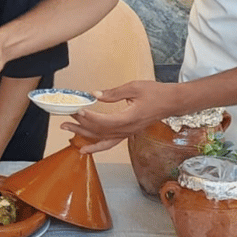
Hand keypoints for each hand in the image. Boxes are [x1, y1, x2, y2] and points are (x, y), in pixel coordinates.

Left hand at [60, 80, 176, 152]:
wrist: (172, 102)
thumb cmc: (156, 93)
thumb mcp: (135, 87)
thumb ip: (114, 93)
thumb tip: (95, 94)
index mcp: (130, 118)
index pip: (106, 121)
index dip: (91, 117)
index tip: (79, 110)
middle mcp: (127, 129)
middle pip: (99, 131)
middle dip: (80, 124)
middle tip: (65, 117)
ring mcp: (127, 133)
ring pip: (101, 138)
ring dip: (82, 135)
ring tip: (65, 129)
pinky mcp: (126, 133)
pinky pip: (109, 143)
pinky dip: (96, 147)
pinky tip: (84, 149)